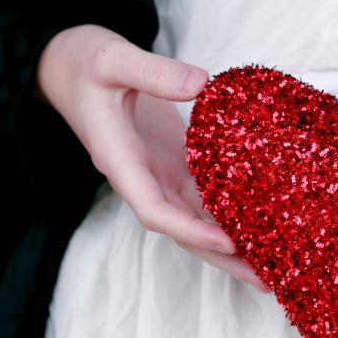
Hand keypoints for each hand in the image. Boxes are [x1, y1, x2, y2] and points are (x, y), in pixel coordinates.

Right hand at [36, 24, 268, 291]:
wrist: (64, 64)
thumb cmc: (81, 61)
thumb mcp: (111, 58)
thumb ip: (153, 72)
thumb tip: (201, 84)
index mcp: (119, 160)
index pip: (153, 209)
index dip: (190, 229)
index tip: (228, 240)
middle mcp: (139, 177)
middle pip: (182, 229)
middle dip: (221, 256)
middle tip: (267, 279)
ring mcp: (156, 173)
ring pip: (195, 219)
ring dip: (231, 244)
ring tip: (274, 267)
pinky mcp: (171, 161)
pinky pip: (201, 196)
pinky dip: (229, 213)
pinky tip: (262, 226)